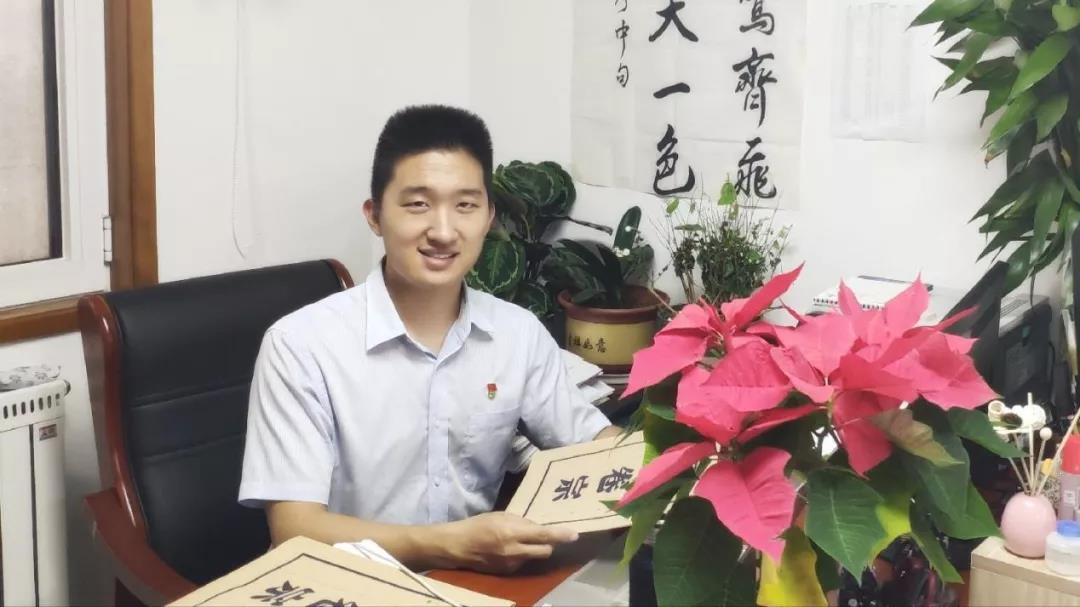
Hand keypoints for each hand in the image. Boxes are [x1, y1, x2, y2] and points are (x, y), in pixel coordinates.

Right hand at [438, 512, 578, 573]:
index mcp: (512, 532)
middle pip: (545, 551)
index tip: (575, 535)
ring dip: (533, 549)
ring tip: (518, 540)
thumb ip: (521, 522)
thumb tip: (538, 527)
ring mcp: (511, 564)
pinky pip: (522, 562)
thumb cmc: (479, 525)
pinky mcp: (507, 572)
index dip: (561, 535)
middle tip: (544, 536)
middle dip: (549, 544)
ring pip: (534, 557)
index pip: (543, 536)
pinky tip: (508, 550)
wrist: (458, 546)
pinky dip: (522, 555)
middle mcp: (515, 551)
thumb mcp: (501, 516)